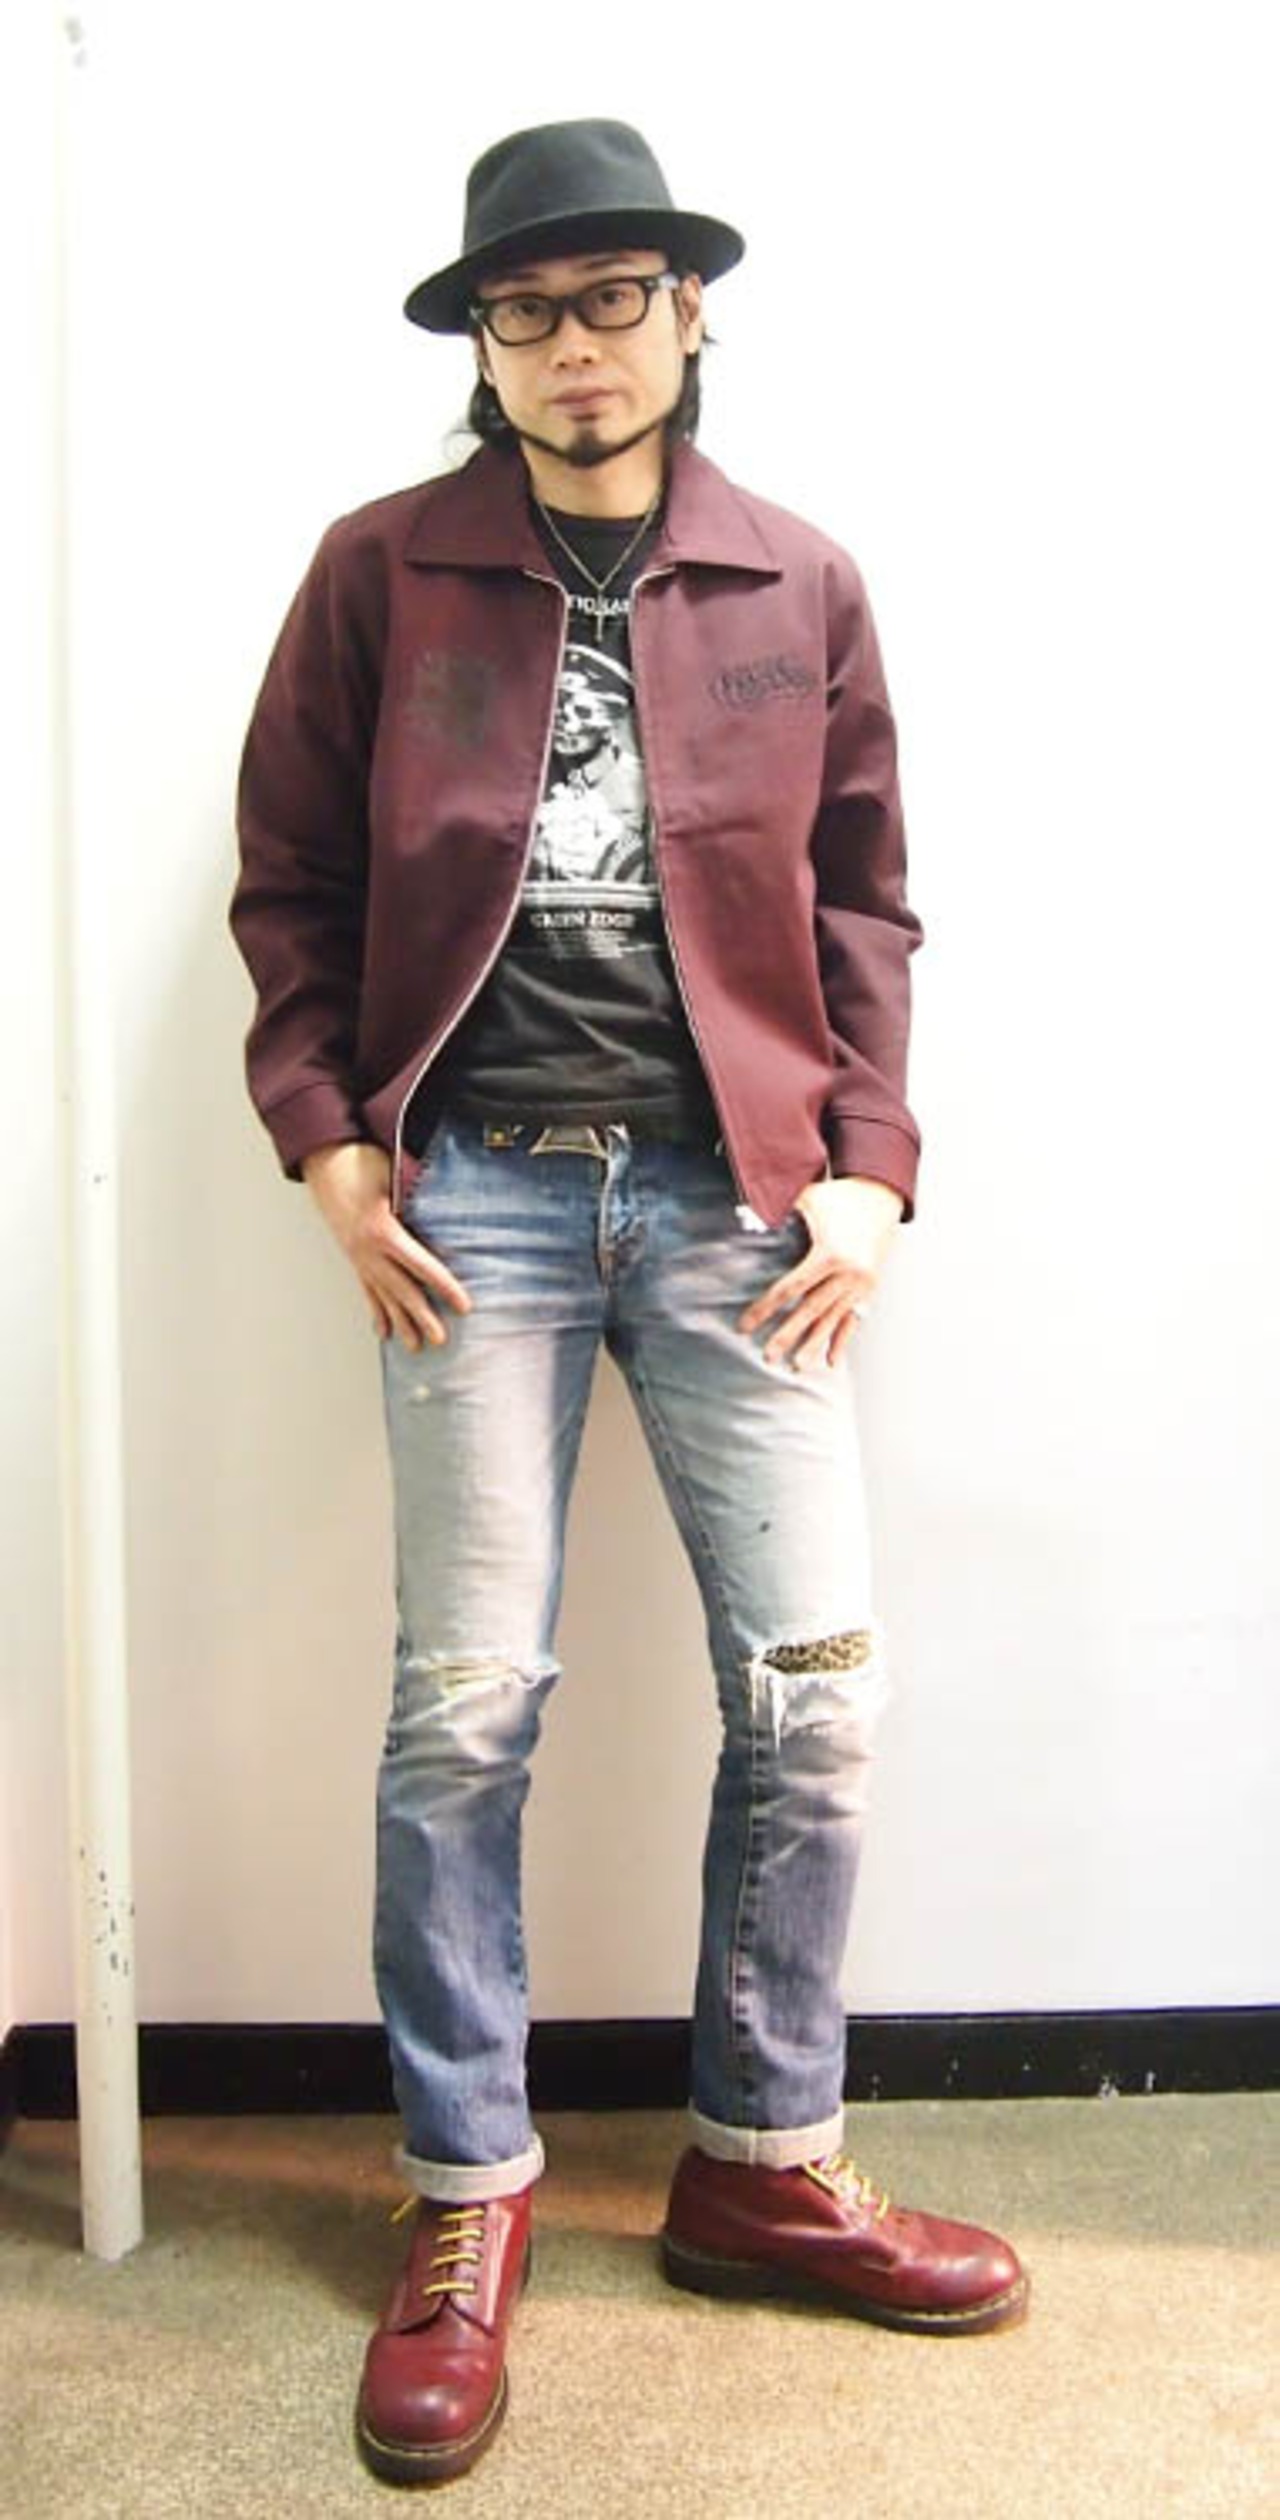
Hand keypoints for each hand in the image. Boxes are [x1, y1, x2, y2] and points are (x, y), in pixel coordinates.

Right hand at [301, 1141, 470, 1350]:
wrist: (324, 1159)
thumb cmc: (360, 1162)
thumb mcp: (393, 1176)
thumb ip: (417, 1198)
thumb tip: (446, 1213)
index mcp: (383, 1231)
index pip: (421, 1266)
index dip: (444, 1287)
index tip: (463, 1305)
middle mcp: (369, 1250)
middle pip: (402, 1290)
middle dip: (422, 1317)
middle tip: (440, 1340)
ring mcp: (358, 1256)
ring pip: (383, 1296)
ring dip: (401, 1323)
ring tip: (415, 1347)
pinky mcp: (352, 1256)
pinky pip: (366, 1289)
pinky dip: (377, 1311)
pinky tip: (383, 1330)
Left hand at [737, 1175, 903, 1370]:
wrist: (881, 1198)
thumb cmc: (840, 1197)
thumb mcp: (810, 1197)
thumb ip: (779, 1202)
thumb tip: (743, 1211)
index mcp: (830, 1253)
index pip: (790, 1287)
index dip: (766, 1308)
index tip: (746, 1325)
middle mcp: (848, 1273)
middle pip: (811, 1310)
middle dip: (788, 1335)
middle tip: (767, 1356)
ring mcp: (861, 1284)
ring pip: (833, 1320)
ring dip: (814, 1345)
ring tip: (796, 1366)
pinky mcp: (869, 1289)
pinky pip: (854, 1320)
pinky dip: (842, 1341)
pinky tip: (831, 1362)